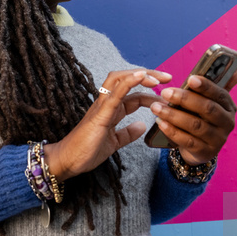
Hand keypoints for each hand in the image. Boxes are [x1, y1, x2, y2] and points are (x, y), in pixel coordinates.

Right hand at [44, 69, 171, 180]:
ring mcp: (102, 106)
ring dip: (140, 75)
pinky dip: (128, 82)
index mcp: (111, 109)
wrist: (68, 161)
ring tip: (157, 77)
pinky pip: (114, 93)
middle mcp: (106, 103)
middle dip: (148, 74)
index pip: (134, 94)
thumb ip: (127, 133)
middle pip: (127, 79)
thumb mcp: (114, 142)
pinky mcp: (100, 114)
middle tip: (168, 78)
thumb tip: (142, 126)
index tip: (168, 96)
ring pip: (119, 79)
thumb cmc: (86, 151)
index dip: (151, 92)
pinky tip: (141, 77)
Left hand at [150, 65, 236, 165]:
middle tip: (165, 93)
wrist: (200, 147)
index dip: (206, 86)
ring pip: (195, 125)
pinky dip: (172, 131)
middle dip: (185, 99)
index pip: (220, 94)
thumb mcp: (212, 102)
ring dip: (173, 115)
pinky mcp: (205, 152)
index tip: (190, 79)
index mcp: (229, 107)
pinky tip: (161, 123)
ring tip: (156, 107)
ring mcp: (217, 139)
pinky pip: (187, 141)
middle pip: (207, 109)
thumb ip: (222, 84)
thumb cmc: (203, 117)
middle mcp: (227, 123)